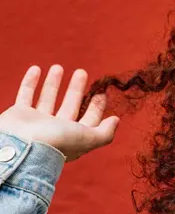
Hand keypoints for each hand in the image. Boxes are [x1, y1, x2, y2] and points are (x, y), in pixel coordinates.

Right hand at [0, 65, 119, 162]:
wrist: (21, 146)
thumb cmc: (57, 142)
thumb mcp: (88, 137)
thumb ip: (105, 132)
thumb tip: (116, 120)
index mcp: (73, 137)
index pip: (88, 120)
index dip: (96, 106)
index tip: (101, 91)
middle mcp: (55, 130)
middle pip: (69, 105)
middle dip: (76, 89)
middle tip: (82, 72)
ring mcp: (37, 122)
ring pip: (47, 98)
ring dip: (53, 83)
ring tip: (59, 67)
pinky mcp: (19, 114)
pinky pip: (25, 95)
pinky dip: (30, 82)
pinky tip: (36, 68)